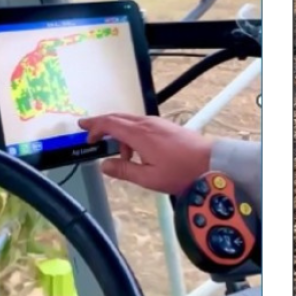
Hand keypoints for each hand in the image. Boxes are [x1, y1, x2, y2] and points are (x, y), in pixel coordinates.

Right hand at [79, 114, 213, 195]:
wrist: (211, 162)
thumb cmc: (181, 172)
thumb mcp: (148, 178)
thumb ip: (124, 170)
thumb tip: (104, 165)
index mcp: (140, 134)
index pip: (110, 123)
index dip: (94, 126)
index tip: (83, 131)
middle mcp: (147, 123)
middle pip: (118, 118)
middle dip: (102, 125)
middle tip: (90, 134)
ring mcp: (158, 123)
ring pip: (130, 122)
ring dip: (119, 134)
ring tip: (123, 158)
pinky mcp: (166, 126)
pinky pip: (142, 125)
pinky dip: (132, 135)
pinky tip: (137, 153)